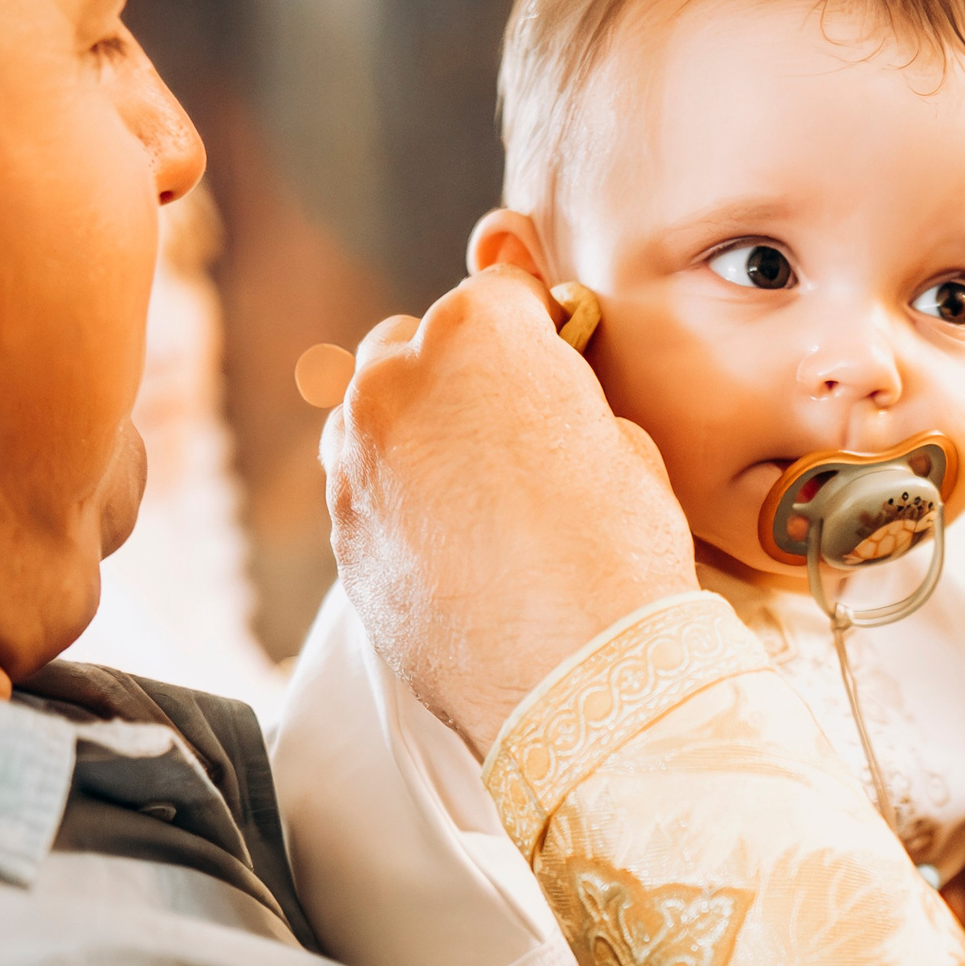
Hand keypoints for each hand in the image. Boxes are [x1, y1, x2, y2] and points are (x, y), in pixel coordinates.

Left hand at [319, 267, 695, 754]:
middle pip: (412, 343)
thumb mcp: (622, 440)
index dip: (536, 322)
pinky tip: (453, 537)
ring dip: (413, 429)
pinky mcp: (342, 535)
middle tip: (512, 421)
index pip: (500, 290)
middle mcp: (396, 382)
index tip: (554, 346)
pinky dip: (398, 497)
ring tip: (475, 483)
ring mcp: (357, 461)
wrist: (575, 675)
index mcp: (477, 334)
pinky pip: (364, 489)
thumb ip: (562, 389)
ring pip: (371, 415)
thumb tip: (540, 390)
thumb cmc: (619, 550)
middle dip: (455, 369)